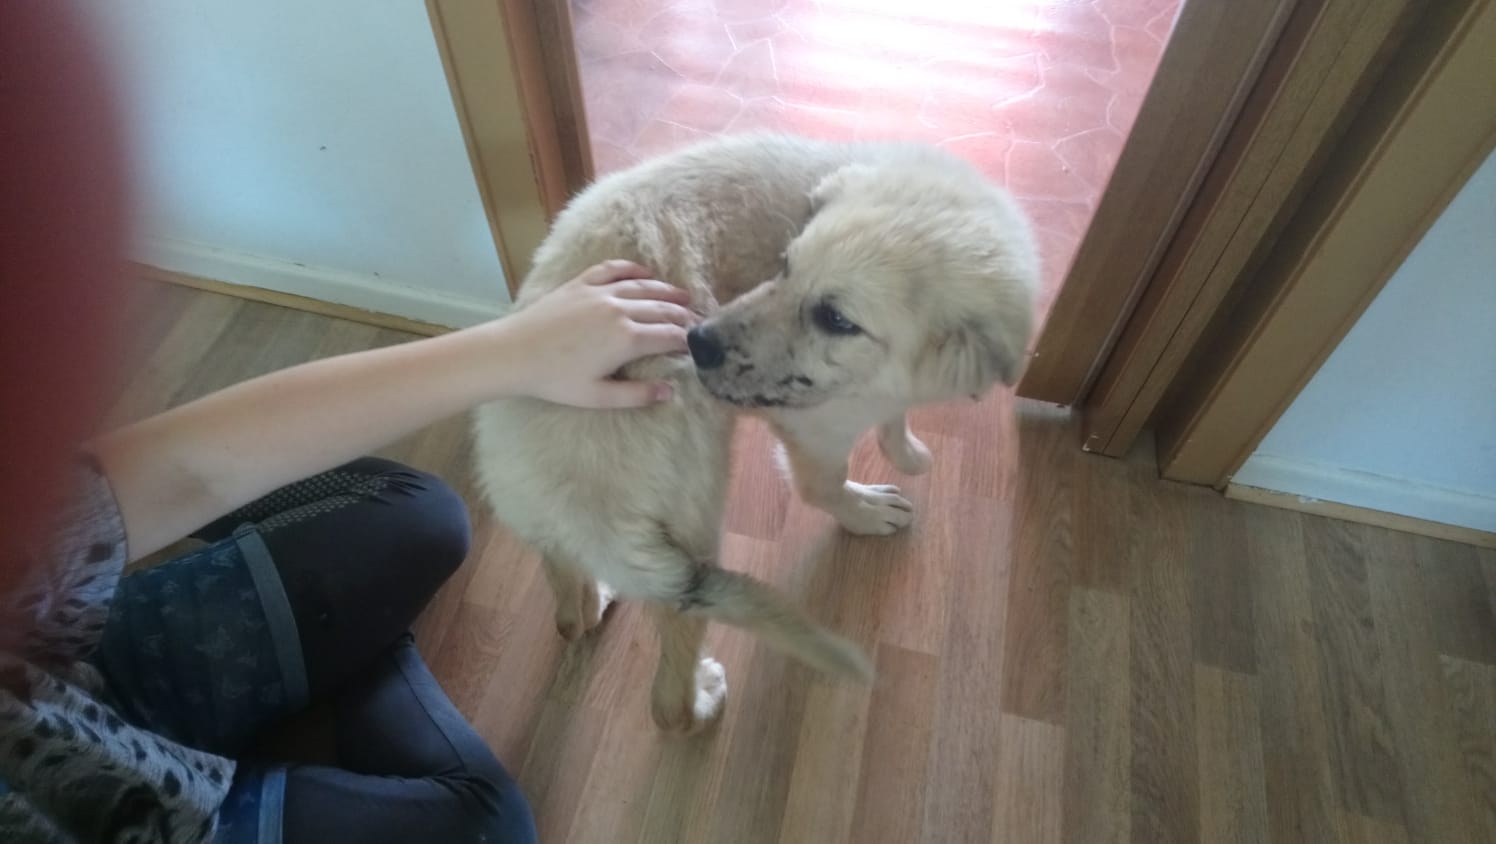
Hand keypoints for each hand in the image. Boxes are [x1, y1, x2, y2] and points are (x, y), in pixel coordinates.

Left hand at [485, 260, 697, 407]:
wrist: (514, 353)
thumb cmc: (554, 380)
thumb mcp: (597, 396)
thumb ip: (637, 395)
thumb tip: (670, 391)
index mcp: (627, 339)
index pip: (670, 336)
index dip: (688, 340)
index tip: (699, 344)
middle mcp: (619, 310)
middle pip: (663, 309)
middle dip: (684, 315)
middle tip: (699, 320)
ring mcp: (600, 293)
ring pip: (644, 287)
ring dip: (667, 291)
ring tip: (684, 296)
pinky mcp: (582, 283)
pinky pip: (614, 269)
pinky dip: (633, 270)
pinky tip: (645, 273)